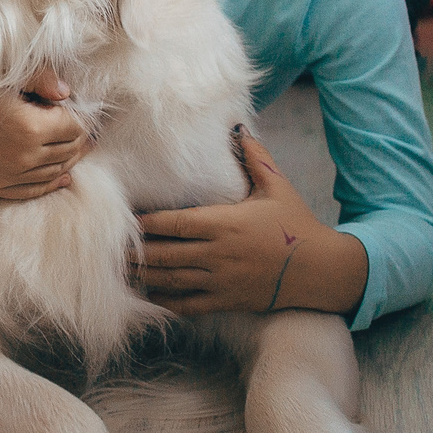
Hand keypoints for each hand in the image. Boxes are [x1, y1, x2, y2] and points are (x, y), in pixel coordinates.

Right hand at [0, 64, 92, 200]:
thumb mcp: (4, 75)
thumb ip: (41, 80)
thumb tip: (67, 93)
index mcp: (30, 126)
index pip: (73, 127)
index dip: (82, 119)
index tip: (84, 113)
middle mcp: (23, 156)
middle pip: (67, 151)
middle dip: (80, 141)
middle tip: (88, 134)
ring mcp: (7, 176)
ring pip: (53, 172)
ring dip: (68, 161)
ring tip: (79, 151)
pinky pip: (31, 191)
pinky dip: (50, 185)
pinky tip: (61, 179)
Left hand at [134, 129, 367, 316]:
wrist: (321, 269)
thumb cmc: (297, 224)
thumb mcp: (278, 186)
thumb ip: (255, 156)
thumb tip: (238, 127)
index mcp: (225, 223)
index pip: (174, 223)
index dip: (147, 223)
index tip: (127, 219)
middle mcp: (218, 253)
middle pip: (165, 254)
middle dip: (137, 251)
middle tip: (112, 248)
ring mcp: (221, 280)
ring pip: (171, 280)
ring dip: (145, 276)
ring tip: (121, 271)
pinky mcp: (227, 300)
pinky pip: (188, 305)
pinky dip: (166, 301)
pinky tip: (150, 295)